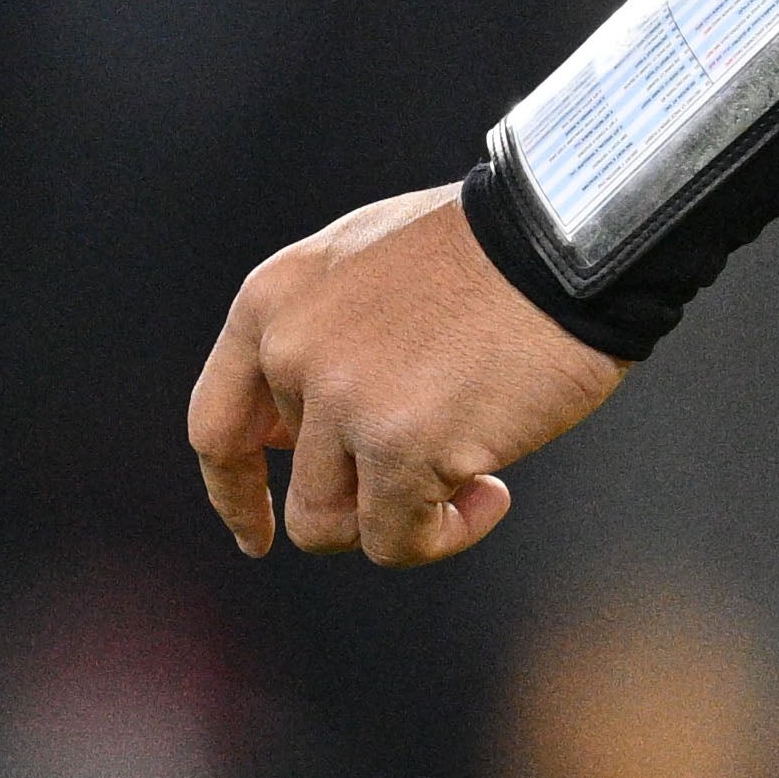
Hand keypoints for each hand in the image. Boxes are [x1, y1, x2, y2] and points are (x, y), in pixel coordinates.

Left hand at [187, 185, 628, 565]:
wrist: (562, 236)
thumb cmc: (488, 249)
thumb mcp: (366, 264)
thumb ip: (318, 333)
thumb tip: (296, 430)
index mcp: (274, 300)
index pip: (216, 425)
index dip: (234, 491)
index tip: (258, 534)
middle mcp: (293, 350)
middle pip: (300, 487)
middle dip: (363, 498)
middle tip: (429, 478)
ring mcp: (343, 400)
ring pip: (335, 526)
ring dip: (403, 518)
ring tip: (470, 479)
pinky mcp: (400, 447)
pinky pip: (399, 541)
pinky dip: (448, 533)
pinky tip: (496, 492)